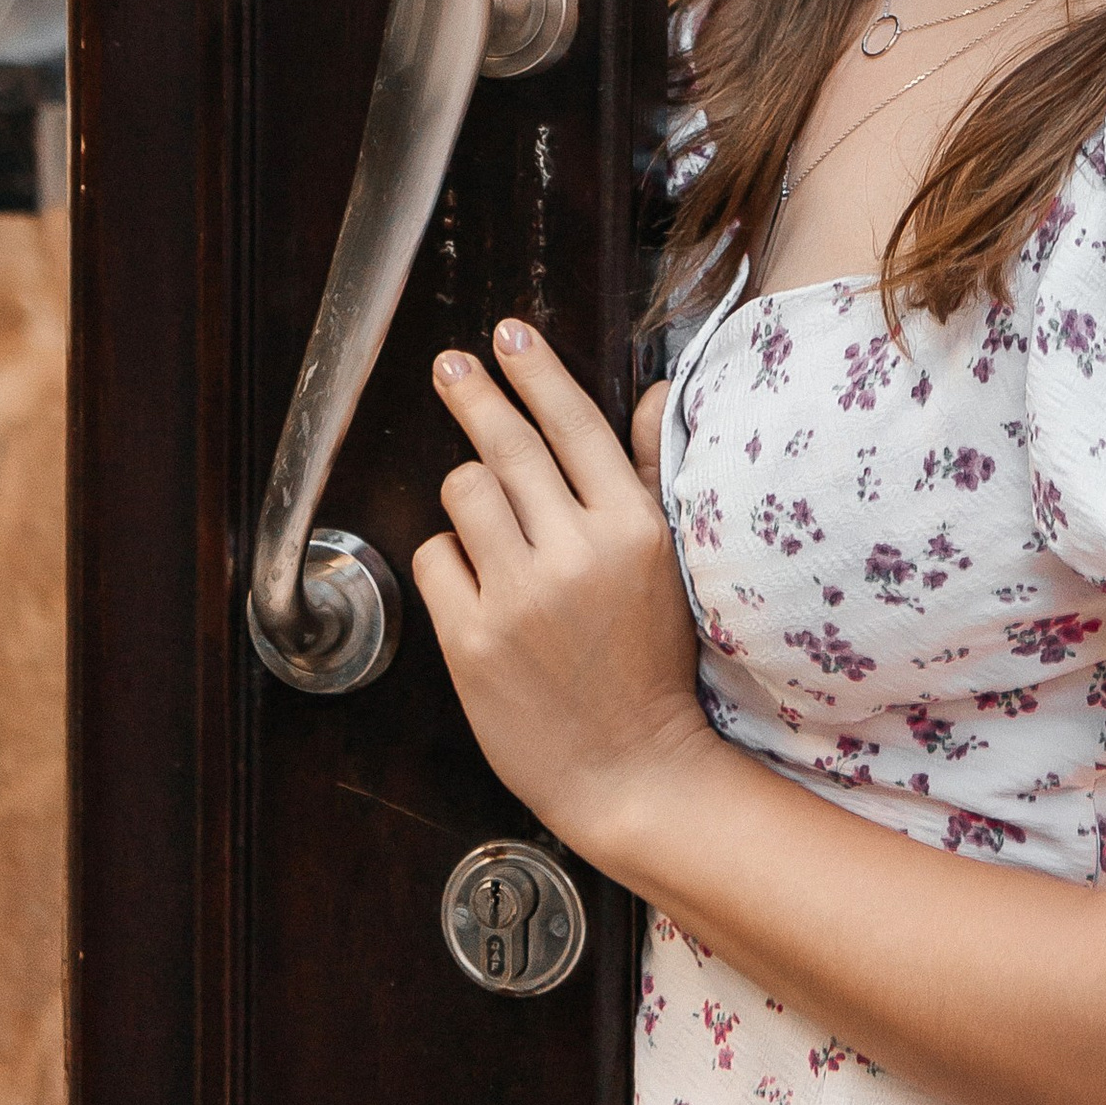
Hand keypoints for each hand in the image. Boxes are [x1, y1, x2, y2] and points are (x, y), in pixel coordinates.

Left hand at [412, 326, 710, 866]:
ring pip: (464, 492)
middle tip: (452, 367)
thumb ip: (649, 474)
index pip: (574, 424)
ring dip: (468, 495)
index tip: (508, 334)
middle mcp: (578, 554)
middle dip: (475, 395)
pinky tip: (478, 581)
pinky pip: (436, 557)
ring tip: (487, 520)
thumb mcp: (668, 564)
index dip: (536, 371)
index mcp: (633, 529)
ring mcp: (522, 597)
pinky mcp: (474, 640)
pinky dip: (449, 559)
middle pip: (508, 445)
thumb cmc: (651, 665)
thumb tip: (647, 392)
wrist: (631, 770)